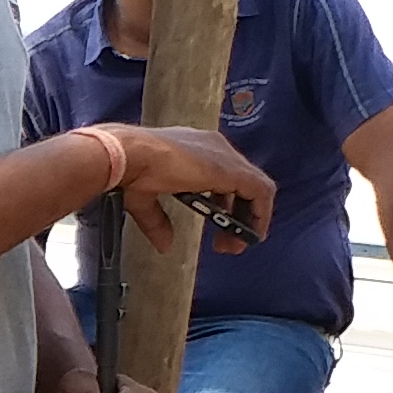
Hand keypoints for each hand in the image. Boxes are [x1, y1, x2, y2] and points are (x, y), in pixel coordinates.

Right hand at [111, 126, 273, 252]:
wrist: (130, 155)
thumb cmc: (132, 168)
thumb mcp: (145, 199)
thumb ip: (158, 221)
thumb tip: (164, 244)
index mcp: (196, 149)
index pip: (223, 175)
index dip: (224, 202)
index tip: (218, 225)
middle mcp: (216, 148)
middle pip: (242, 183)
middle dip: (238, 215)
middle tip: (227, 242)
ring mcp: (227, 158)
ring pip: (256, 188)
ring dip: (251, 218)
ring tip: (237, 244)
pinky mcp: (233, 170)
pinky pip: (261, 193)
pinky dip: (260, 215)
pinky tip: (251, 235)